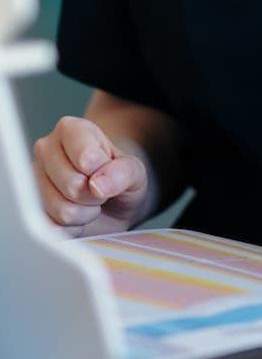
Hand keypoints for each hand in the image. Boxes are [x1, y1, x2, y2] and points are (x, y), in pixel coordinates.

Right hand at [32, 116, 150, 235]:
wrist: (111, 202)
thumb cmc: (119, 178)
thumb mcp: (135, 170)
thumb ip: (124, 171)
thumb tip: (98, 185)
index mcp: (72, 129)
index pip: (87, 157)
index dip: (104, 170)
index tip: (107, 167)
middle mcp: (46, 150)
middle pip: (74, 186)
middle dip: (96, 194)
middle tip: (100, 188)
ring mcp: (33, 180)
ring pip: (63, 210)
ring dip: (85, 213)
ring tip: (88, 201)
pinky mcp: (29, 208)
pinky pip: (53, 229)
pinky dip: (72, 228)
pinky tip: (75, 215)